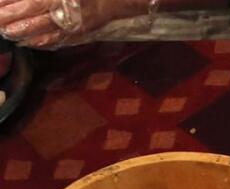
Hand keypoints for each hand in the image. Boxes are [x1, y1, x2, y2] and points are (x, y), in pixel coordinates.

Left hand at [0, 0, 143, 47]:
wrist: (116, 0)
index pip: (31, 2)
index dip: (12, 5)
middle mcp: (66, 13)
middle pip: (34, 19)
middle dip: (13, 22)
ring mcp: (74, 26)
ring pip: (45, 33)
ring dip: (25, 34)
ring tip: (9, 34)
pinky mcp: (81, 34)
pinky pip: (59, 40)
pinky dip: (43, 42)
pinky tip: (31, 42)